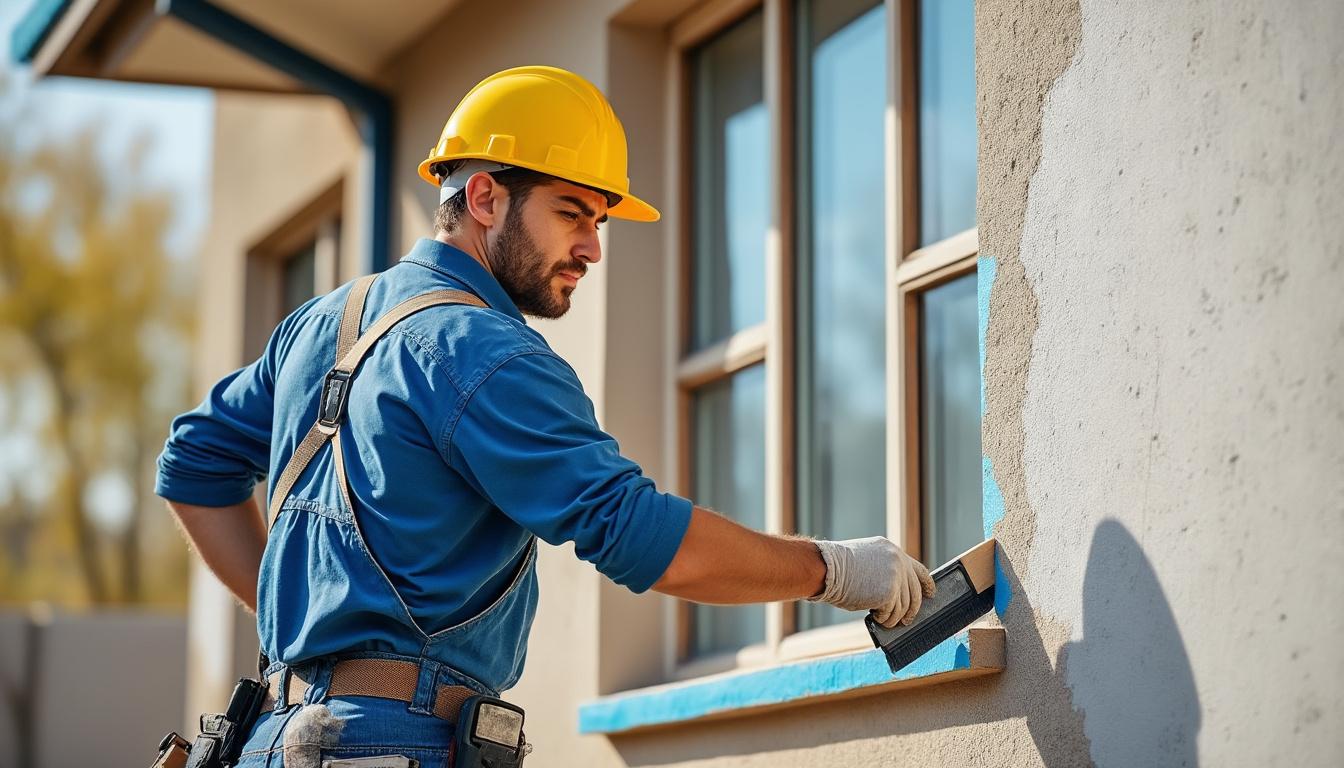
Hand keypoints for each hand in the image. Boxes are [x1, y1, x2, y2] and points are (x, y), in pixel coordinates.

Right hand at [808, 537, 935, 627]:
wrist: (826, 567)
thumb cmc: (838, 567)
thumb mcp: (866, 561)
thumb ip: (884, 572)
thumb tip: (895, 594)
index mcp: (892, 551)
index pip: (918, 569)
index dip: (926, 584)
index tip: (930, 593)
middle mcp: (898, 562)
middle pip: (914, 592)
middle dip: (911, 609)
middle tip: (906, 620)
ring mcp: (895, 577)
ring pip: (903, 606)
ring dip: (893, 617)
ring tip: (883, 619)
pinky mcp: (889, 593)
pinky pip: (891, 613)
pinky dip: (885, 619)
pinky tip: (876, 617)